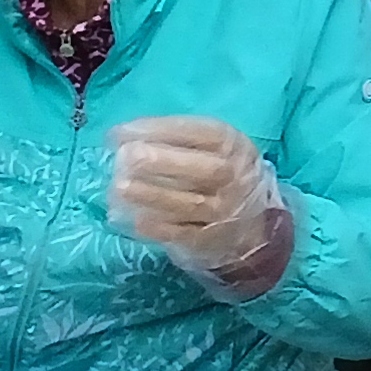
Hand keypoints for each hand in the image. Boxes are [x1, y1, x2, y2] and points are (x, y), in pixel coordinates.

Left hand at [108, 116, 292, 299]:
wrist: (252, 224)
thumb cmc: (220, 174)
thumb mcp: (213, 148)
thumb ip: (176, 139)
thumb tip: (123, 136)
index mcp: (232, 146)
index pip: (199, 133)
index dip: (159, 130)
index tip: (120, 133)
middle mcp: (233, 177)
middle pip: (203, 169)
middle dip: (161, 162)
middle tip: (123, 158)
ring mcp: (223, 211)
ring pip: (189, 204)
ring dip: (151, 195)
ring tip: (118, 188)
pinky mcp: (209, 240)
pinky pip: (182, 234)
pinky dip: (156, 227)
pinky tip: (131, 219)